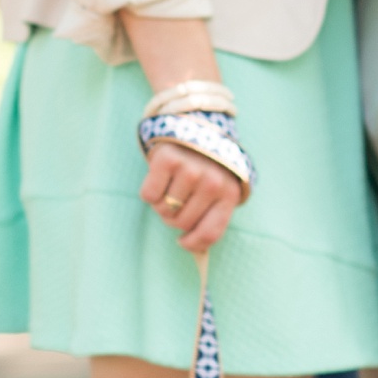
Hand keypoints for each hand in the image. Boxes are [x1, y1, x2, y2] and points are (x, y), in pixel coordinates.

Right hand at [140, 139, 241, 254]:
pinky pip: (149, 195)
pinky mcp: (167, 159)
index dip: (192, 243)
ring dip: (161, 204)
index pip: (209, 234)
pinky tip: (160, 178)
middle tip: (175, 201)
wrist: (194, 126)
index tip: (183, 241)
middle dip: (173, 218)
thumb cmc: (206, 168)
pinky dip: (150, 192)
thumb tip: (193, 250)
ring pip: (163, 210)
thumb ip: (211, 218)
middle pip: (181, 223)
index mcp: (229, 193)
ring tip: (170, 187)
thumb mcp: (218, 191)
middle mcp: (212, 182)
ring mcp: (190, 169)